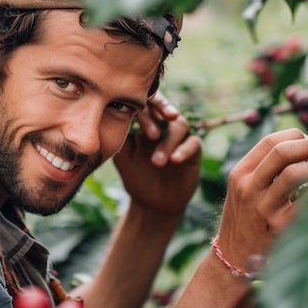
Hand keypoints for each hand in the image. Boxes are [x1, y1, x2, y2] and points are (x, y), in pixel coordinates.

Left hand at [113, 92, 201, 219]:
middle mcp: (163, 124)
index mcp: (144, 122)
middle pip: (164, 107)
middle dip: (159, 116)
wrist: (153, 203)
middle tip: (151, 135)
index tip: (135, 114)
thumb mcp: (123, 159)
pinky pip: (193, 143)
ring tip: (157, 162)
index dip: (141, 105)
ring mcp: (179, 136)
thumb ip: (121, 139)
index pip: (144, 104)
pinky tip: (175, 159)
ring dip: (167, 143)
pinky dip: (184, 150)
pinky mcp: (193, 149)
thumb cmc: (136, 177)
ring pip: (179, 125)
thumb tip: (115, 118)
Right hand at [216, 128, 307, 270]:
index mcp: (240, 173)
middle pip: (282, 151)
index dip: (298, 136)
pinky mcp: (280, 226)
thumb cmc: (248, 218)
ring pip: (294, 173)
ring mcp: (263, 207)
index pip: (270, 141)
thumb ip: (272, 167)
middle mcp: (249, 187)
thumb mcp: (246, 188)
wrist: (233, 257)